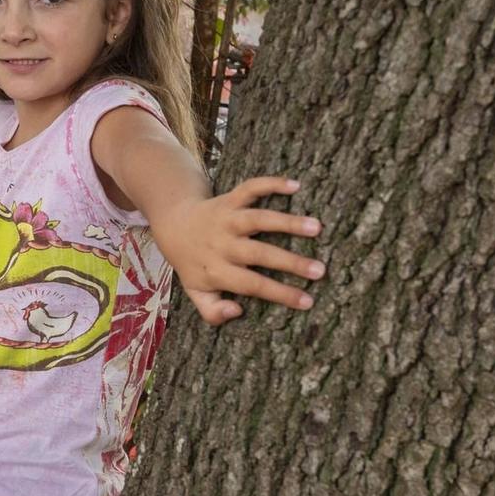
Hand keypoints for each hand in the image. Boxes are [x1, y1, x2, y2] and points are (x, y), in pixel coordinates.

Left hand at [157, 176, 323, 326]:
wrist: (174, 227)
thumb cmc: (194, 265)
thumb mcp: (197, 293)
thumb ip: (213, 312)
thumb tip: (238, 311)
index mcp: (215, 271)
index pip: (252, 285)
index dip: (280, 293)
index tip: (308, 301)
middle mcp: (221, 244)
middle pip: (258, 253)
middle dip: (290, 262)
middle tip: (320, 270)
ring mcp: (226, 220)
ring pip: (258, 219)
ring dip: (287, 222)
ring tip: (316, 227)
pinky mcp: (229, 199)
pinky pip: (250, 188)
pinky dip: (271, 184)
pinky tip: (295, 185)